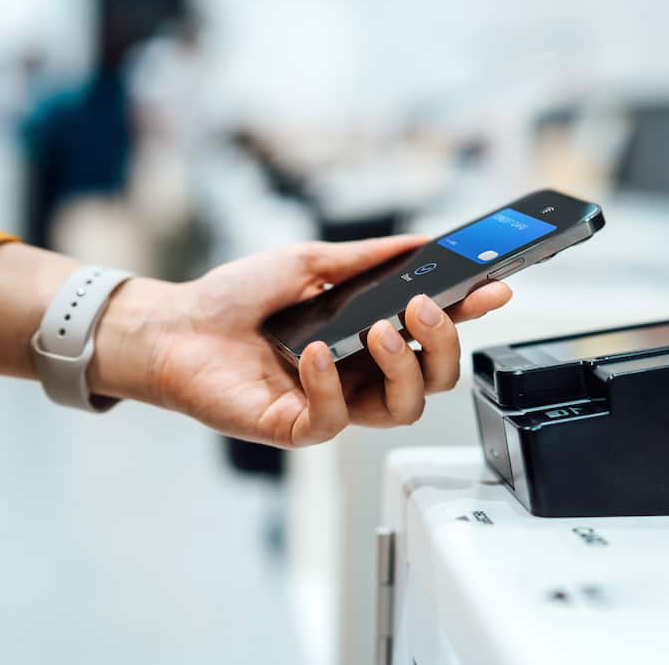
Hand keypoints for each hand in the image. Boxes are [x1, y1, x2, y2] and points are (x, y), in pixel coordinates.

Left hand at [92, 236, 511, 447]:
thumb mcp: (310, 263)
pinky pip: (334, 420)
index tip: (495, 287)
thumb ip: (367, 258)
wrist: (172, 327)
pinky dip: (331, 383)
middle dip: (444, 343)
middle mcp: (360, 375)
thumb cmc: (236, 298)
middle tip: (424, 307)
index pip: (432, 332)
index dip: (470, 313)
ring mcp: (333, 404)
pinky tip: (315, 353)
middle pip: (434, 379)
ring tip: (378, 330)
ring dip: (403, 368)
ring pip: (403, 409)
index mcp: (369, 337)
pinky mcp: (297, 427)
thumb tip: (422, 241)